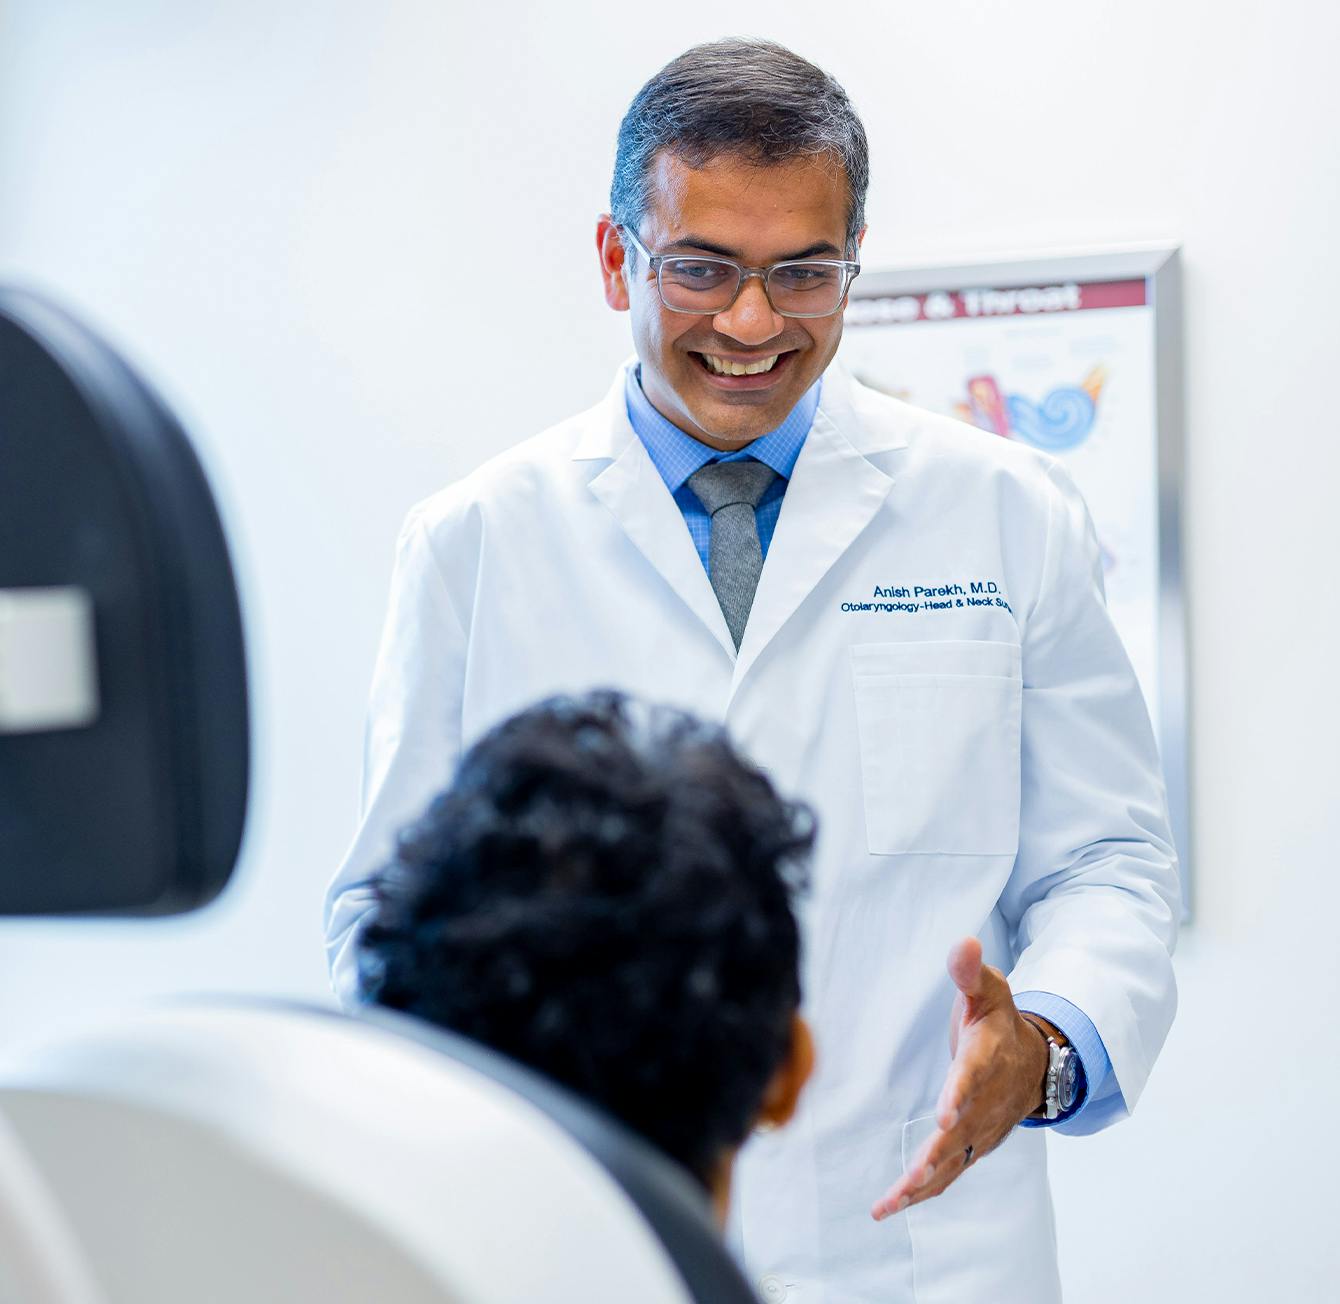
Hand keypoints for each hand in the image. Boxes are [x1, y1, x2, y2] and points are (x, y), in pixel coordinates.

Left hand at [870, 937, 1048, 1220]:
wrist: (1034, 1062)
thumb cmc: (999, 1021)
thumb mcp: (989, 988)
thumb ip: (969, 970)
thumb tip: (964, 941)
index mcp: (986, 1057)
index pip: (973, 1077)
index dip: (959, 1095)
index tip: (945, 1115)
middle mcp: (985, 1099)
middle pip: (961, 1131)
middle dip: (937, 1155)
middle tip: (911, 1175)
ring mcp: (980, 1127)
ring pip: (953, 1160)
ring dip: (923, 1183)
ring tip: (891, 1201)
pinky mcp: (971, 1145)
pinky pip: (948, 1173)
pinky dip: (922, 1192)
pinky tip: (891, 1206)